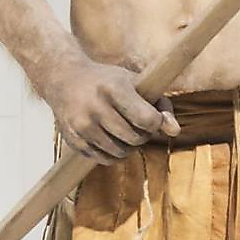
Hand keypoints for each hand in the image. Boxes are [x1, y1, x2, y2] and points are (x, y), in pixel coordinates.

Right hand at [43, 57, 179, 162]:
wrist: (64, 79)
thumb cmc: (109, 81)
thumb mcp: (137, 83)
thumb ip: (161, 106)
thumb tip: (175, 131)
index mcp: (114, 88)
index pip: (147, 119)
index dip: (156, 122)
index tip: (153, 116)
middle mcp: (95, 107)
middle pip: (136, 138)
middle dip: (143, 134)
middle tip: (138, 124)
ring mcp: (81, 126)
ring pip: (121, 152)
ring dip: (129, 146)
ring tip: (125, 131)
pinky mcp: (72, 140)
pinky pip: (104, 160)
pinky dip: (113, 154)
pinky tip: (111, 138)